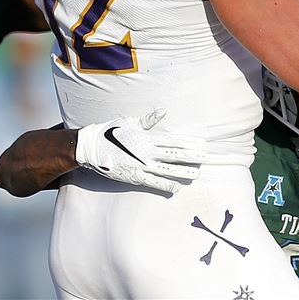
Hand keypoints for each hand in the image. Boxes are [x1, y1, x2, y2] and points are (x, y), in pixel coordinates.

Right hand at [74, 109, 207, 194]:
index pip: (173, 140)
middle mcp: (147, 151)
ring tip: (197, 173)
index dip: (189, 142)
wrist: (92, 147)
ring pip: (168, 169)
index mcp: (147, 137)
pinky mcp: (135, 176)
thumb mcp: (129, 122)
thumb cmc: (111, 131)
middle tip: (207, 158)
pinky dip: (166, 185)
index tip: (202, 144)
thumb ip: (148, 120)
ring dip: (183, 172)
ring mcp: (142, 165)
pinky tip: (177, 187)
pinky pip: (154, 182)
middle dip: (192, 156)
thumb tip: (163, 111)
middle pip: (175, 154)